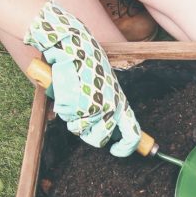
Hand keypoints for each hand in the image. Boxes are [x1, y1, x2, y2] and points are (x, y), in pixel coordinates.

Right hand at [24, 1, 141, 156]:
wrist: (73, 45)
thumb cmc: (86, 64)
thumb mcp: (105, 84)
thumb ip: (107, 103)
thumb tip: (105, 127)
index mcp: (120, 101)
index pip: (132, 133)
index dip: (127, 147)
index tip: (117, 152)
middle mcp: (111, 107)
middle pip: (100, 139)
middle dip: (89, 134)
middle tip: (81, 120)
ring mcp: (94, 108)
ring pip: (80, 130)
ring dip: (73, 118)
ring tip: (73, 97)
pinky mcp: (77, 106)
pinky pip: (67, 118)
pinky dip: (63, 109)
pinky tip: (66, 91)